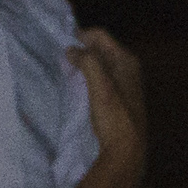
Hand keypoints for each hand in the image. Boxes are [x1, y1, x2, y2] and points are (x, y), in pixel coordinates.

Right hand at [69, 27, 147, 172]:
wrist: (124, 151)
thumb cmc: (114, 117)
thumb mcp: (100, 85)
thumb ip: (88, 61)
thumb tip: (71, 49)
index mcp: (126, 60)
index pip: (100, 36)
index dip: (80, 36)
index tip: (60, 44)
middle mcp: (127, 68)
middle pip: (99, 49)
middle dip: (81, 50)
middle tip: (61, 58)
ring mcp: (123, 83)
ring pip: (98, 64)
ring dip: (82, 65)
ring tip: (65, 71)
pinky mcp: (116, 98)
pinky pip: (98, 78)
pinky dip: (86, 78)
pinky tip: (76, 87)